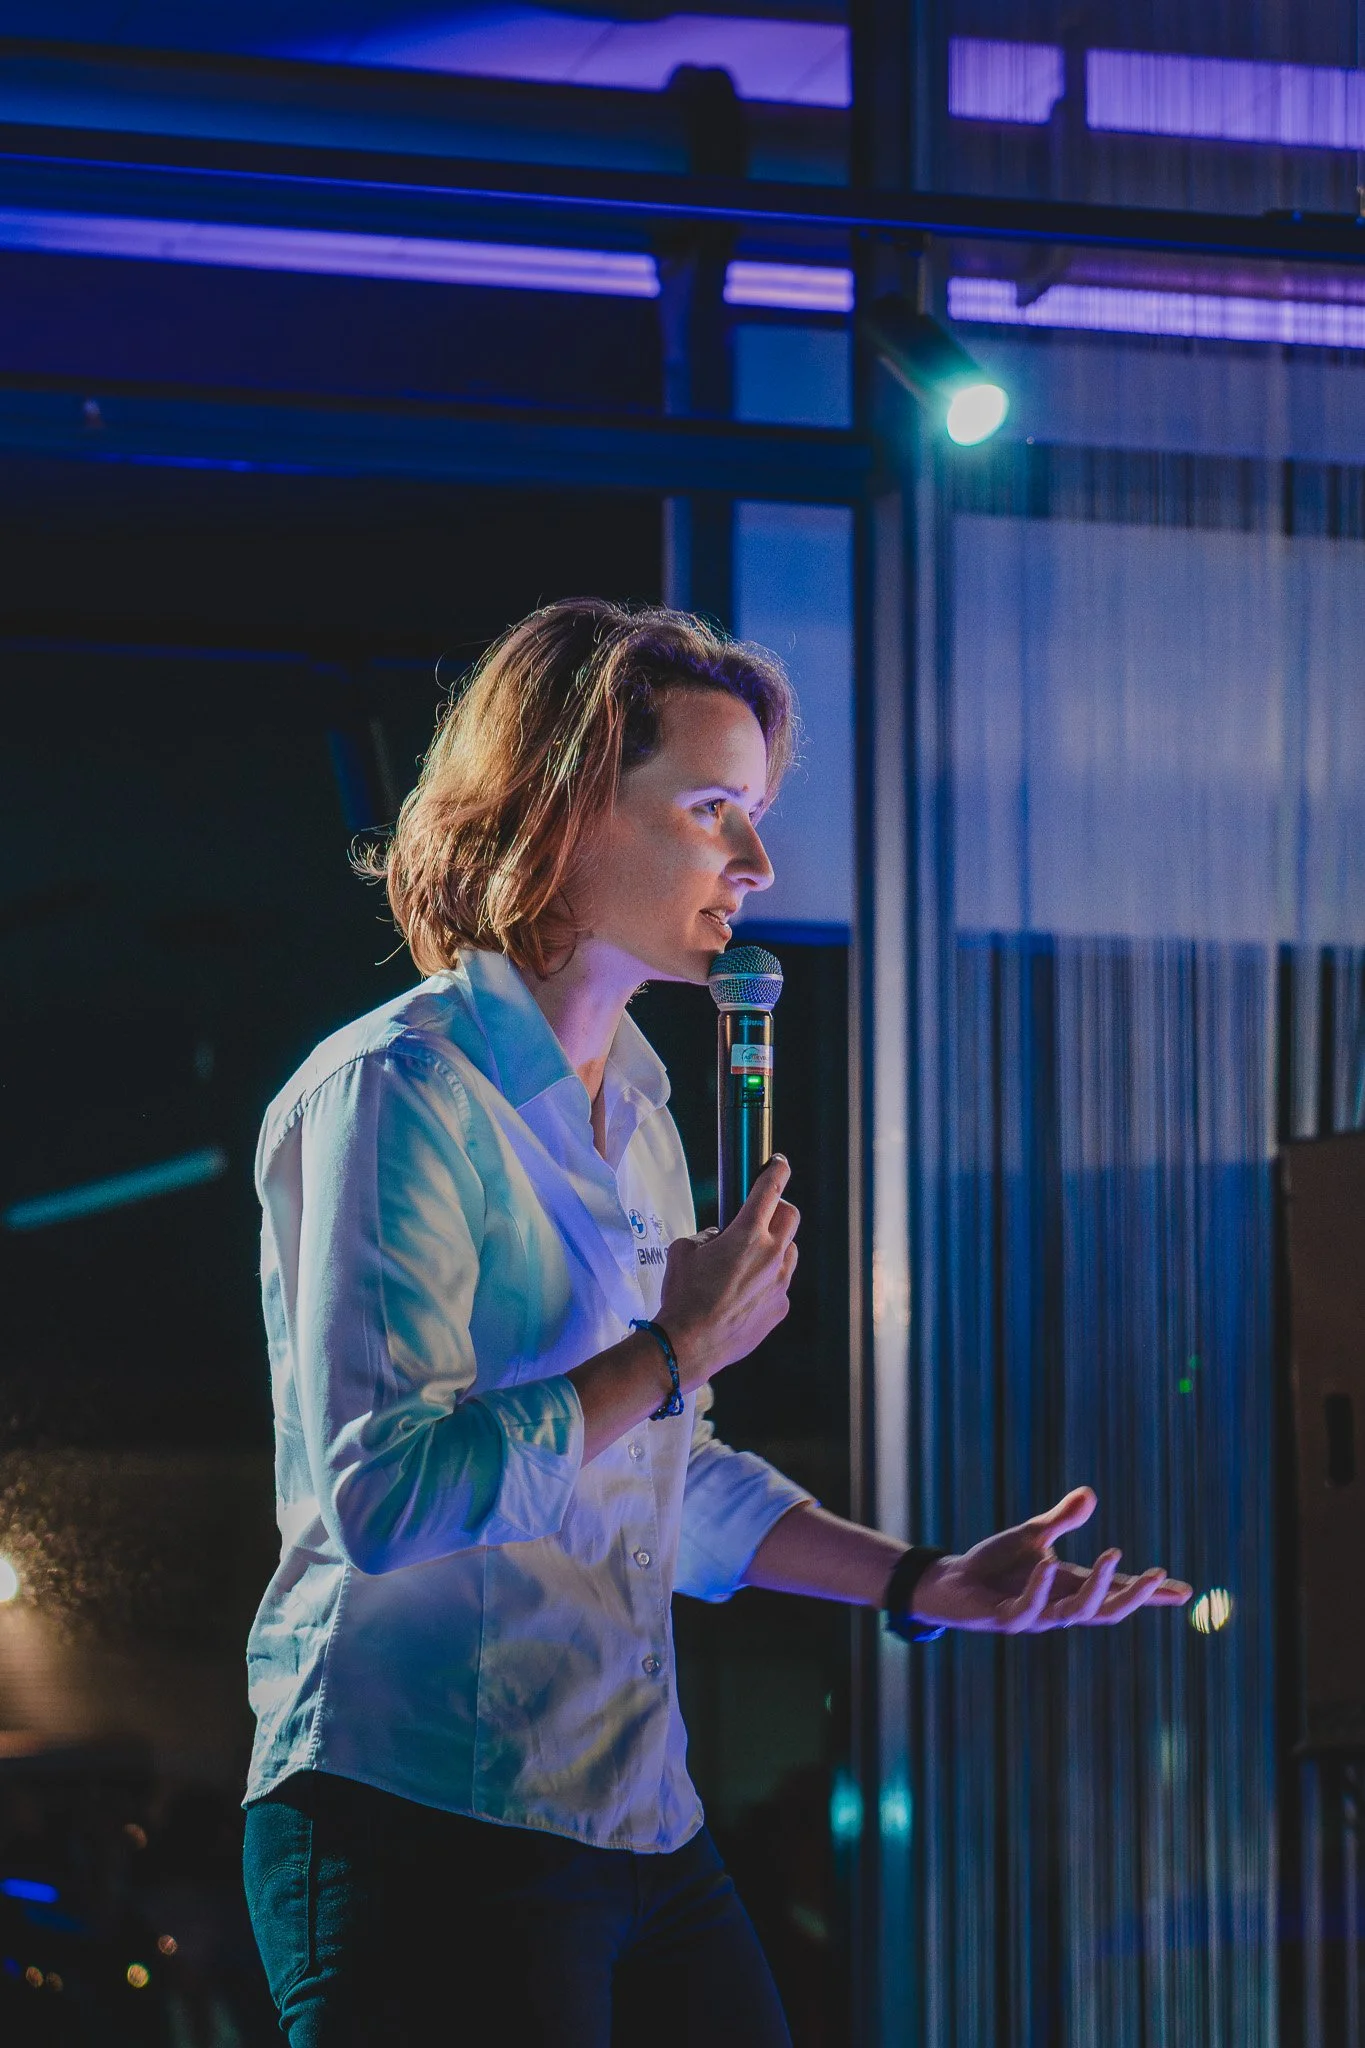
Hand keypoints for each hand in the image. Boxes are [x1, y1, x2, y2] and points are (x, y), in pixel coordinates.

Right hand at [659, 1155, 798, 1386]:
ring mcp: (780, 1283)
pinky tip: (744, 1295)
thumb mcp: (684, 1251)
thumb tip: (719, 1239)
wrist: (689, 1343)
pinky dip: (768, 1282)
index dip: (777, 1171)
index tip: (779, 1163)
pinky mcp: (781, 1308)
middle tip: (762, 1214)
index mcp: (747, 1234)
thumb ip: (707, 1236)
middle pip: (791, 1217)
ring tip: (748, 1262)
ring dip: (775, 1248)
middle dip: (778, 1209)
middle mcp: (771, 1255)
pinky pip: (781, 1285)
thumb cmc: (683, 1295)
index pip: (770, 1190)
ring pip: (789, 1252)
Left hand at [910, 1487, 1191, 1633]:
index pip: (1116, 1591)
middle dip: (1136, 1597)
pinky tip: (1046, 1563)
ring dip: (1097, 1587)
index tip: (1184, 1591)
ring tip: (1111, 1554)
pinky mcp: (1008, 1620)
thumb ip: (1061, 1519)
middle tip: (1160, 1575)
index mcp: (1069, 1585)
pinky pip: (1030, 1609)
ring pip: (1077, 1613)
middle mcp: (1059, 1604)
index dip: (1149, 1593)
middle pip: (1107, 1610)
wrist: (951, 1582)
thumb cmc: (994, 1563)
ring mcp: (1036, 1616)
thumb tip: (1090, 1493)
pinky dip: (1040, 1587)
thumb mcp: (1031, 1535)